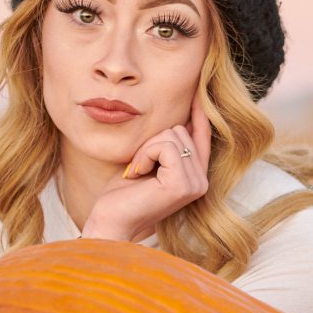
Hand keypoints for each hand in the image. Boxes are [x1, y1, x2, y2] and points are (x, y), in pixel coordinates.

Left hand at [82, 89, 211, 240]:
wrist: (110, 222)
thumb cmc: (122, 194)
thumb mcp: (147, 161)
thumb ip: (165, 144)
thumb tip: (179, 117)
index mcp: (196, 176)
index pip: (202, 135)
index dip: (199, 112)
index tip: (195, 90)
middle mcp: (201, 181)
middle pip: (181, 130)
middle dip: (152, 141)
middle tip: (137, 167)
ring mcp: (195, 184)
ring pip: (172, 135)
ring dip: (146, 149)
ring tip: (137, 172)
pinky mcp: (182, 184)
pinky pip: (164, 146)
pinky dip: (145, 154)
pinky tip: (137, 174)